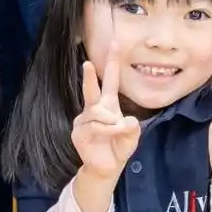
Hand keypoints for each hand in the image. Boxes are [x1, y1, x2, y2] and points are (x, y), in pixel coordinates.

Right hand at [71, 53, 140, 181]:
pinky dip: (107, 131)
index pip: (110, 80)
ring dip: (113, 123)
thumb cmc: (118, 147)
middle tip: (87, 63)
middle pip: (91, 89)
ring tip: (119, 129)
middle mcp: (94, 109)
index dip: (112, 62)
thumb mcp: (132, 135)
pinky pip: (95, 126)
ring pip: (99, 114)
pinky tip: (108, 137)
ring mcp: (84, 120)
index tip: (115, 43)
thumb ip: (132, 127)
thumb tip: (124, 120)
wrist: (107, 167)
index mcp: (108, 105)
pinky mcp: (79, 132)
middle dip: (89, 76)